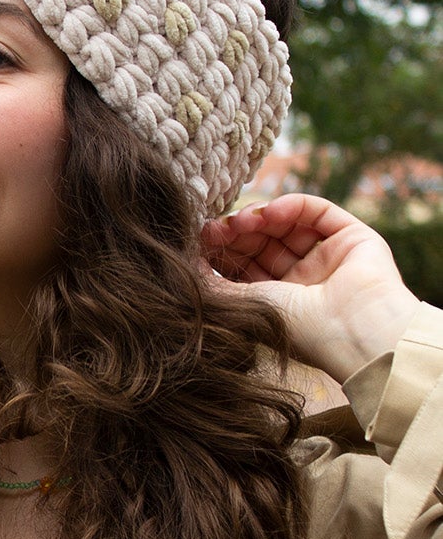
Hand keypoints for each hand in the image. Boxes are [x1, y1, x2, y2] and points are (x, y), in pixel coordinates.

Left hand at [200, 193, 423, 383]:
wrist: (353, 333)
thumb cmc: (296, 330)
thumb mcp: (244, 305)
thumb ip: (213, 284)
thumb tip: (185, 263)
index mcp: (279, 302)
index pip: (246, 266)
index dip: (224, 250)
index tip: (200, 239)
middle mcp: (304, 280)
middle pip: (263, 243)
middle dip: (237, 232)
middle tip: (216, 227)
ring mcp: (328, 258)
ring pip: (286, 225)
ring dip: (258, 217)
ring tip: (240, 220)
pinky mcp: (352, 237)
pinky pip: (316, 211)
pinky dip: (290, 205)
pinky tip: (268, 213)